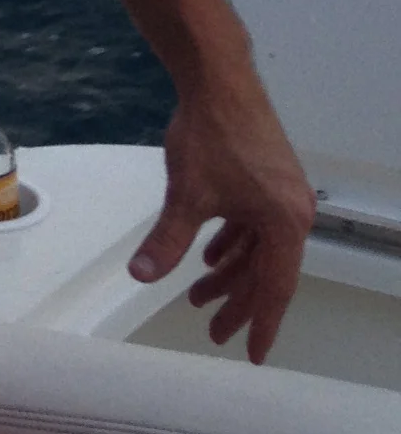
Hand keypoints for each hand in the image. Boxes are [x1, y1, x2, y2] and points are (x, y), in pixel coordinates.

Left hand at [127, 63, 314, 360]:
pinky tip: (208, 255)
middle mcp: (293, 213)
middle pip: (265, 272)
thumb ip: (168, 241)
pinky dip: (231, 243)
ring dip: (228, 272)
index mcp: (284, 224)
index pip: (274, 289)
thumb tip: (141, 277)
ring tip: (197, 295)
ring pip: (256, 248)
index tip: (252, 354)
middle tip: (212, 331)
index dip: (260, 323)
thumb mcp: (188, 195)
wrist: (220, 79)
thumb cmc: (211, 136)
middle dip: (236, 303)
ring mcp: (282, 195)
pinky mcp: (268, 179)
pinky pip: (253, 226)